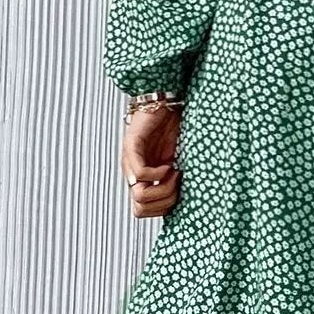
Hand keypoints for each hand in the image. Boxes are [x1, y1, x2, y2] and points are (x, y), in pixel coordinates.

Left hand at [121, 103, 181, 217]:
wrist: (166, 102)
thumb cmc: (173, 129)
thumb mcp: (177, 161)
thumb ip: (174, 180)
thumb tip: (184, 202)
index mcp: (142, 179)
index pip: (142, 211)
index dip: (162, 208)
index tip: (177, 191)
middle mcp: (132, 174)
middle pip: (140, 209)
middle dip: (164, 202)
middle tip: (176, 184)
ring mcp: (130, 161)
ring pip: (139, 195)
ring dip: (162, 189)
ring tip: (173, 172)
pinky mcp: (132, 146)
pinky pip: (141, 173)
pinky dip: (158, 174)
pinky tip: (168, 164)